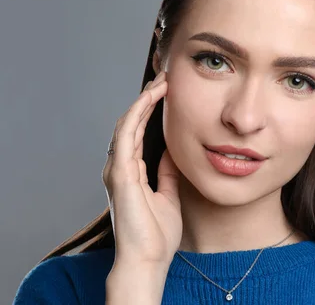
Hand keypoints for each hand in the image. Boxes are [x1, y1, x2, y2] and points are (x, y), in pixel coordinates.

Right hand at [102, 71, 182, 268]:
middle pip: (131, 123)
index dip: (151, 110)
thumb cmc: (157, 235)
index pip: (139, 132)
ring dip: (143, 100)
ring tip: (161, 81)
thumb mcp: (168, 195)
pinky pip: (126, 135)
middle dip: (147, 98)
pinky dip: (137, 113)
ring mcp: (118, 169)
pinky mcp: (120, 174)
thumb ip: (167, 173)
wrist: (149, 260)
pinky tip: (149, 98)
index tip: (168, 92)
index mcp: (132, 172)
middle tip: (165, 77)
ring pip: (127, 124)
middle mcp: (121, 167)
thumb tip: (173, 152)